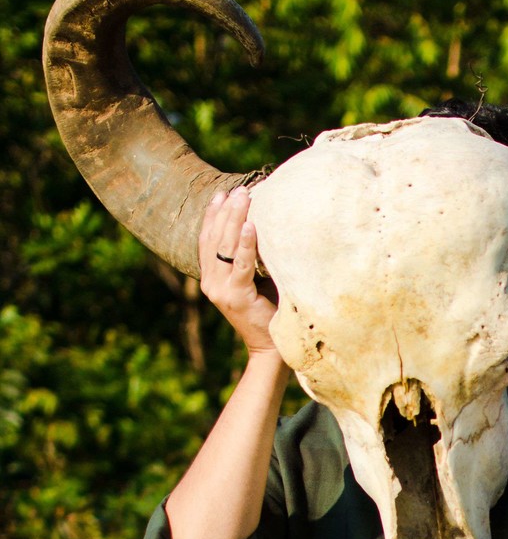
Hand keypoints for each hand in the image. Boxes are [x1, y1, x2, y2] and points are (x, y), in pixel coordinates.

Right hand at [199, 187, 283, 358]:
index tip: (222, 193)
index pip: (207, 240)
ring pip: (225, 247)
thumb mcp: (253, 281)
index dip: (213, 215)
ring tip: (244, 197)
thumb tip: (260, 226)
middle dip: (226, 211)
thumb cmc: (267, 312)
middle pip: (215, 238)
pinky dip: (247, 244)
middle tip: (239, 189)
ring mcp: (220, 290)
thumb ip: (249, 260)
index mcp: (211, 278)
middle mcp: (211, 283)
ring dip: (235, 219)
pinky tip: (252, 226)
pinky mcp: (235, 297)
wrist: (269, 349)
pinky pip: (241, 265)